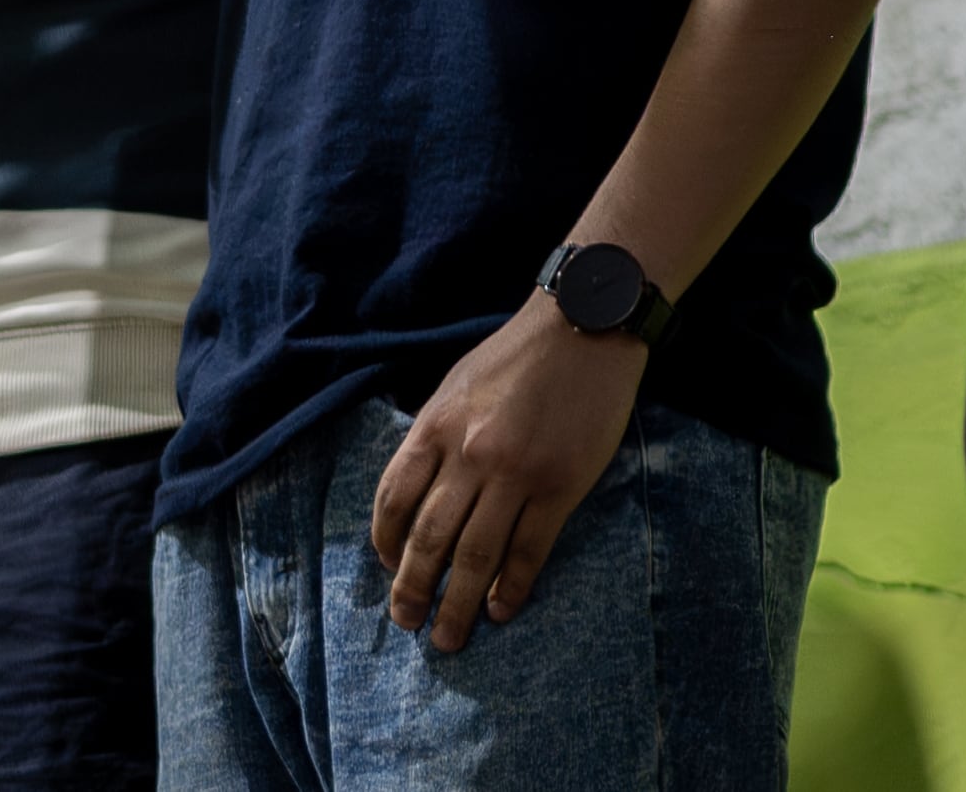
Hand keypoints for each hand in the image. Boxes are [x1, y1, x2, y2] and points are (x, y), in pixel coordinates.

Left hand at [370, 291, 648, 651]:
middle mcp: (467, 453)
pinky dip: (511, 585)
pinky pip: (528, 548)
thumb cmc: (515, 356)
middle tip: (407, 623)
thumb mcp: (455, 386)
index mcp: (435, 426)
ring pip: (475, 553)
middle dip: (413, 586)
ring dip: (458, 601)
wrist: (580, 329)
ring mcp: (515, 473)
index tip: (387, 568)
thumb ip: (433, 435)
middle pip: (429, 536)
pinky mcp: (560, 486)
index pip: (394, 496)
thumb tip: (415, 485)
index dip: (385, 539)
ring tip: (449, 636)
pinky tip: (500, 610)